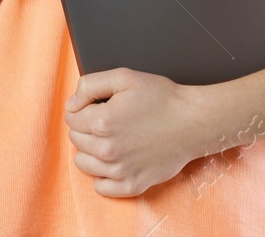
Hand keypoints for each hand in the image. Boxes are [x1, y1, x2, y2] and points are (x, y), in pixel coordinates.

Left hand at [64, 68, 205, 197]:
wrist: (193, 121)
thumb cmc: (162, 98)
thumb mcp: (124, 77)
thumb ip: (89, 85)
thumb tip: (71, 104)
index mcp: (102, 122)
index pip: (71, 118)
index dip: (83, 109)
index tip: (100, 107)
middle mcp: (108, 150)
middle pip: (76, 140)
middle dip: (87, 128)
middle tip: (110, 121)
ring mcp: (120, 171)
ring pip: (83, 163)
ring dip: (92, 151)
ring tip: (112, 139)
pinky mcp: (133, 185)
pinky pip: (101, 187)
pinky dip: (104, 175)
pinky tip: (116, 160)